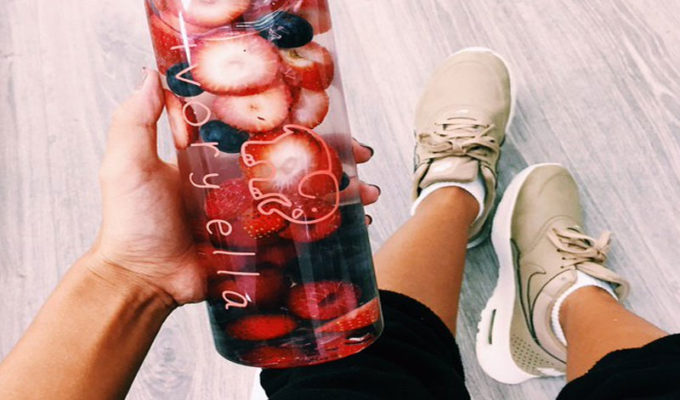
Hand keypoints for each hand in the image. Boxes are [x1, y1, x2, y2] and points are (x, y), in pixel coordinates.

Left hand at [90, 69, 379, 305]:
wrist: (141, 279)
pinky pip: (300, 235)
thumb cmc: (132, 221)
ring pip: (306, 197)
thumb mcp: (129, 164)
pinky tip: (355, 227)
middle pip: (295, 162)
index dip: (296, 122)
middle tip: (362, 156)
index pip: (265, 132)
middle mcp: (240, 182)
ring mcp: (254, 215)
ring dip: (342, 193)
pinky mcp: (261, 246)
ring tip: (368, 193)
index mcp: (217, 157)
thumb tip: (151, 74)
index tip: (326, 115)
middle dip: (334, 157)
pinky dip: (330, 230)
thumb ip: (136, 122)